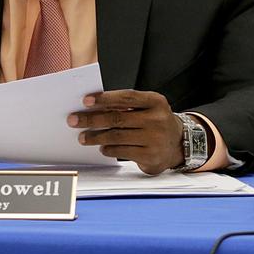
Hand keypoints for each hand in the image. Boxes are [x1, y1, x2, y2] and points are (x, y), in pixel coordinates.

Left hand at [67, 89, 184, 174]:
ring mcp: (154, 139)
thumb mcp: (148, 107)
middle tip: (74, 120)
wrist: (178, 144)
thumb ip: (127, 105)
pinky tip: (102, 147)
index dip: (105, 98)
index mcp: (156, 101)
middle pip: (118, 118)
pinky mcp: (150, 156)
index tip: (86, 101)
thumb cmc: (156, 122)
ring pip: (117, 136)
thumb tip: (95, 107)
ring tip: (83, 137)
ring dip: (96, 137)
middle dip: (92, 119)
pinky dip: (108, 149)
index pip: (127, 97)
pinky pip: (122, 151)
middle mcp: (157, 119)